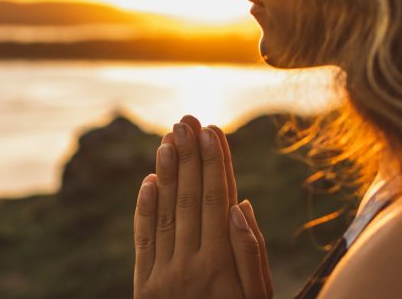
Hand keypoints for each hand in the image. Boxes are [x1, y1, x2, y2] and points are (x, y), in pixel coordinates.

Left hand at [133, 116, 272, 298]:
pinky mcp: (144, 288)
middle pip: (190, 199)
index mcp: (221, 265)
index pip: (217, 199)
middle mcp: (189, 266)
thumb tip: (241, 203)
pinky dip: (145, 209)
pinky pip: (143, 241)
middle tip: (186, 120)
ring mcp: (163, 276)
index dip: (213, 162)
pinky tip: (148, 182)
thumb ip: (249, 253)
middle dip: (189, 156)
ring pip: (165, 213)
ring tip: (168, 139)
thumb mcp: (257, 298)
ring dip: (166, 173)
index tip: (210, 130)